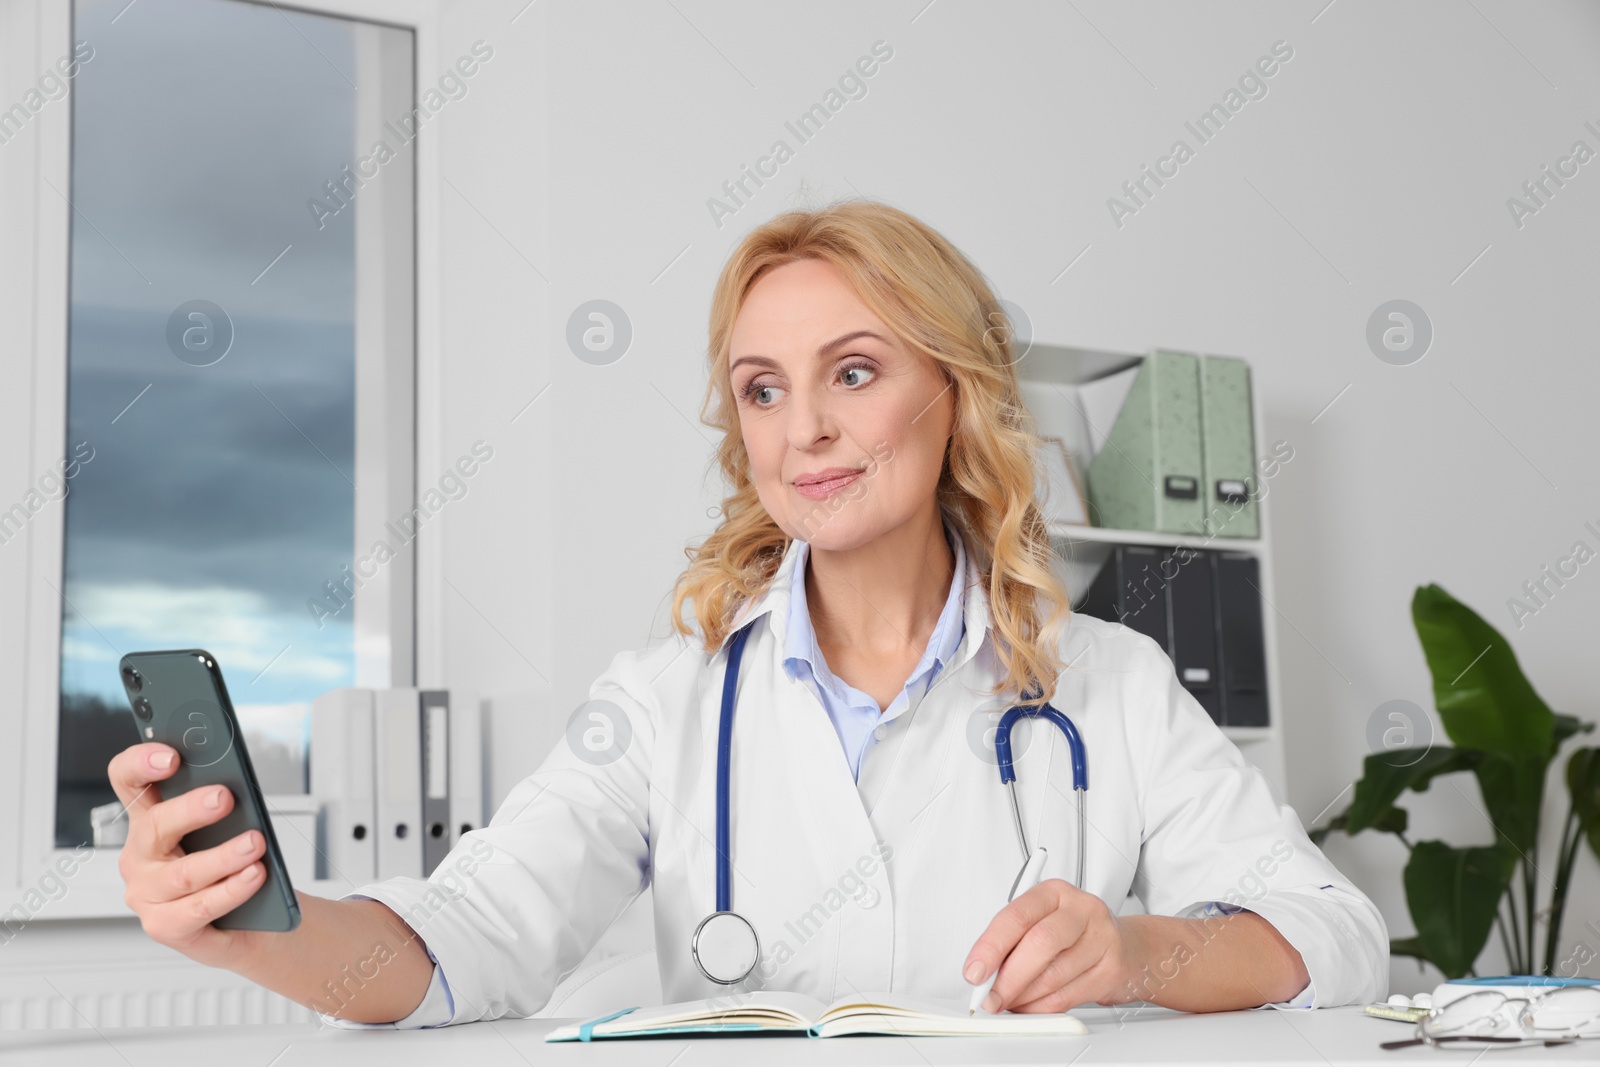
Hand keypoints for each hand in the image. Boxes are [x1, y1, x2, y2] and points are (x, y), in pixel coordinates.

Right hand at [108, 742, 275, 970]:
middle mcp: (139, 855)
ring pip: (183, 873)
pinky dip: (231, 890)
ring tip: (255, 843)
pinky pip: (199, 908)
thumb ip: (221, 806)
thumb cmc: (233, 864)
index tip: (171, 756)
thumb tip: (236, 786)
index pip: (127, 781)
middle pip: (156, 825)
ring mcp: (146, 893)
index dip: (140, 763)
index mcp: (149, 819)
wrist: (252, 921)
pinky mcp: (164, 926)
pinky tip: (254, 876)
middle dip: (191, 809)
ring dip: (224, 855)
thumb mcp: (226, 828)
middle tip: (224, 797)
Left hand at [963, 877, 1139, 1012]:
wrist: (1129, 948)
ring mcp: (1101, 938)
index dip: (991, 946)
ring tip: (1007, 1002)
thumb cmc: (1075, 933)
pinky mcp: (1112, 969)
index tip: (974, 971)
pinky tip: (1030, 1007)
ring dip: (1023, 997)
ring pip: (1053, 975)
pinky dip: (1042, 1007)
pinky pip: (1068, 996)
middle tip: (989, 997)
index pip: (1017, 916)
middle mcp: (1081, 909)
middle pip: (1039, 944)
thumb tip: (983, 973)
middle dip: (1008, 978)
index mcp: (1054, 892)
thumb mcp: (1042, 922)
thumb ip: (1012, 943)